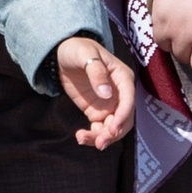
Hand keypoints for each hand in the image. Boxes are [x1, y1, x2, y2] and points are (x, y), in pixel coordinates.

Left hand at [55, 35, 135, 152]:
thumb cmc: (77, 49)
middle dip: (113, 133)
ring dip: (101, 137)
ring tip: (82, 139)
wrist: (63, 54)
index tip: (112, 129)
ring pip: (112, 127)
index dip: (122, 116)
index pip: (128, 100)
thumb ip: (96, 72)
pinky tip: (80, 137)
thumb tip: (106, 94)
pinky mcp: (96, 112)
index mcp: (122, 78)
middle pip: (123, 119)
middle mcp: (119, 94)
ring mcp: (109, 105)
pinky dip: (92, 136)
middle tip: (99, 143)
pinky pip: (99, 129)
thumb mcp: (85, 54)